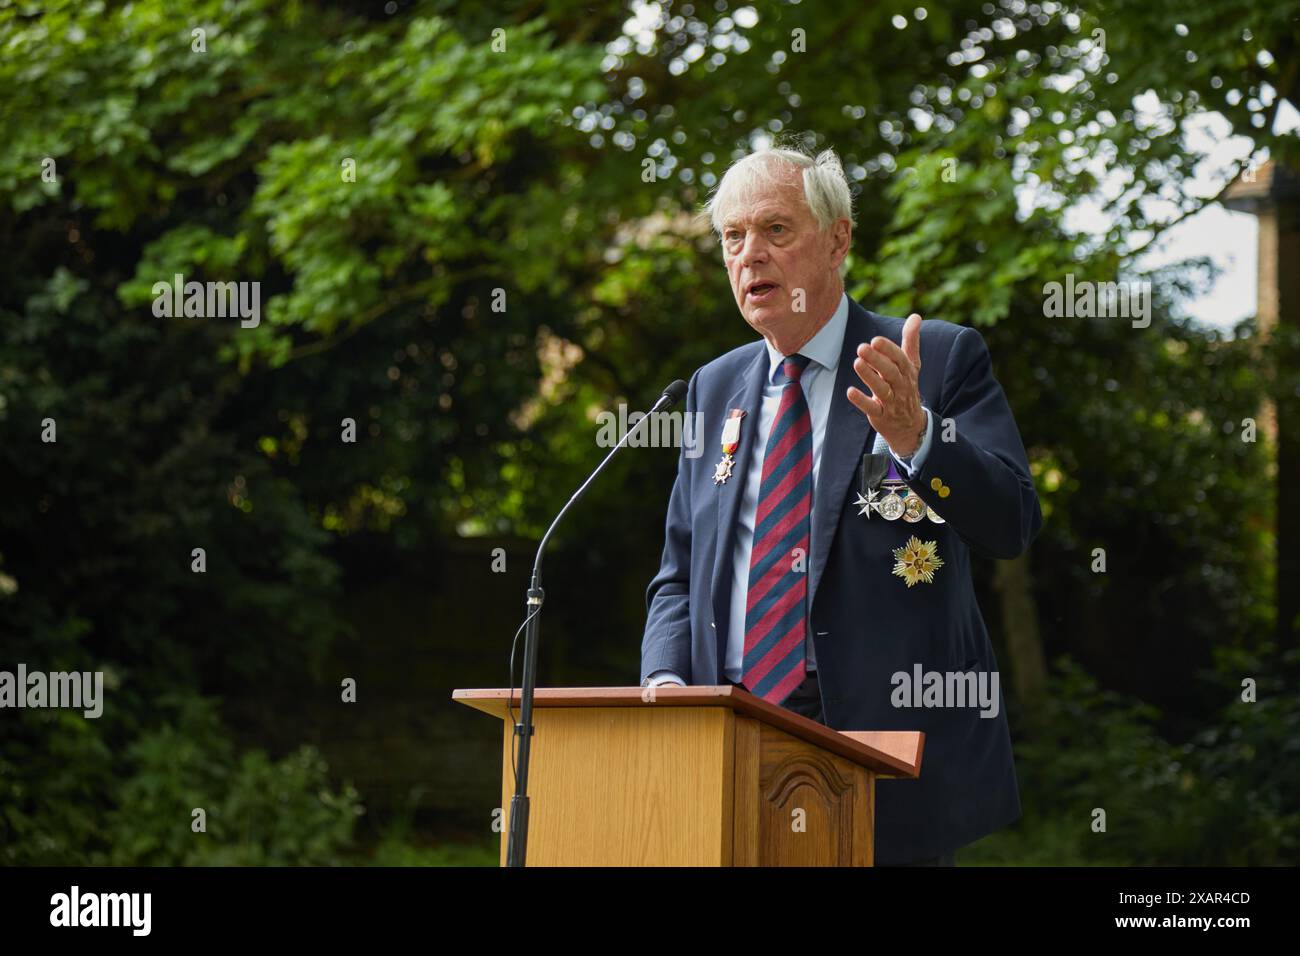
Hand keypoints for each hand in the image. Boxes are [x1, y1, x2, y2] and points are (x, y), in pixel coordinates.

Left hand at [846, 312, 925, 456]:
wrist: (910, 426)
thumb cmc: (906, 388)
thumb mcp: (911, 365)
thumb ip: (911, 341)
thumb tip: (916, 316)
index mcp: (907, 372)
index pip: (900, 359)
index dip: (888, 350)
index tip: (875, 340)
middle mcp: (901, 386)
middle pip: (891, 373)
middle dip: (877, 360)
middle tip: (862, 348)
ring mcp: (891, 402)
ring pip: (882, 389)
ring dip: (869, 377)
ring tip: (856, 363)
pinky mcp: (881, 416)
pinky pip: (872, 408)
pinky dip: (861, 400)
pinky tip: (850, 392)